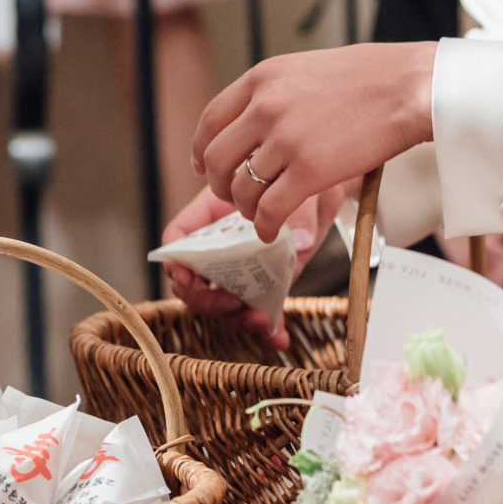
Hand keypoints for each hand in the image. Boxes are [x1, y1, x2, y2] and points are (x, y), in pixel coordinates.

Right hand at [160, 186, 349, 349]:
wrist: (327, 185)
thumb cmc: (302, 168)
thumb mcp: (299, 183)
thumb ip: (298, 212)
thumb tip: (300, 244)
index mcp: (212, 212)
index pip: (177, 239)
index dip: (175, 262)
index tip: (188, 280)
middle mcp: (221, 242)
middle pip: (195, 280)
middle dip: (208, 300)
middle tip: (234, 305)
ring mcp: (242, 264)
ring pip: (224, 300)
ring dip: (237, 318)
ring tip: (263, 322)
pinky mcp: (267, 280)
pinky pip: (259, 308)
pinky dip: (268, 324)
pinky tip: (279, 335)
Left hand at [193, 44, 435, 238]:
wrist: (410, 86)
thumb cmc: (372, 77)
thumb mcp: (307, 70)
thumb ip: (276, 94)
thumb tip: (257, 124)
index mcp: (263, 78)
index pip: (211, 119)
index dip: (203, 149)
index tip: (205, 165)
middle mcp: (266, 107)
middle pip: (217, 158)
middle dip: (220, 185)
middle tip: (234, 197)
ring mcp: (286, 140)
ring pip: (241, 189)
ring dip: (246, 210)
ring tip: (260, 215)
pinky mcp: (310, 171)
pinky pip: (271, 210)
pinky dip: (266, 227)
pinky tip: (273, 232)